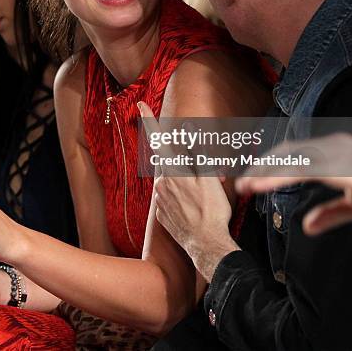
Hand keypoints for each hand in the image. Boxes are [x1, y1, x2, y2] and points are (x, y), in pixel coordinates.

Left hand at [139, 101, 238, 280]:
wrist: (206, 246)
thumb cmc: (212, 212)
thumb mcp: (210, 178)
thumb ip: (197, 153)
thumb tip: (189, 131)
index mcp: (173, 170)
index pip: (158, 138)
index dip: (149, 119)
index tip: (139, 104)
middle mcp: (161, 183)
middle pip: (172, 163)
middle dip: (188, 165)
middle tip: (211, 178)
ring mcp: (160, 200)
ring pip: (173, 182)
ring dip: (188, 184)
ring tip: (207, 198)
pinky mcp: (162, 215)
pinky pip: (171, 199)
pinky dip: (183, 199)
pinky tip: (197, 210)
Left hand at [236, 134, 351, 233]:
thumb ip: (331, 213)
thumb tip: (307, 226)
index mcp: (335, 151)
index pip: (295, 155)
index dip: (271, 167)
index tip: (252, 182)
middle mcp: (333, 146)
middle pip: (287, 153)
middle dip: (261, 168)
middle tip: (241, 185)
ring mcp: (337, 152)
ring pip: (290, 159)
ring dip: (264, 172)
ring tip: (245, 186)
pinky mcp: (341, 164)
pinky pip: (302, 169)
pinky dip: (278, 177)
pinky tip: (262, 187)